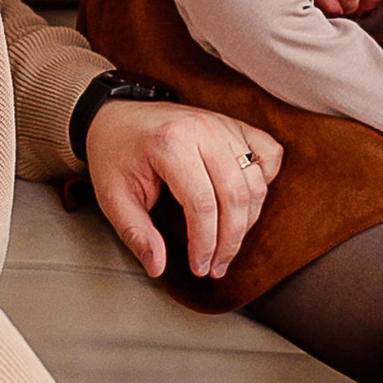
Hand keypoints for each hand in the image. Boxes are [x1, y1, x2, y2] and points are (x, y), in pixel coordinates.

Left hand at [84, 94, 277, 287]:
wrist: (117, 115)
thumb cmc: (115, 155)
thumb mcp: (113, 197)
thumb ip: (136, 233)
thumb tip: (158, 267)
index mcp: (170, 144)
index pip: (202, 205)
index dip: (206, 244)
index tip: (199, 267)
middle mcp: (202, 130)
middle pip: (235, 197)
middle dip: (230, 241)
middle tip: (216, 267)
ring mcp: (222, 124)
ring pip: (255, 181)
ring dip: (248, 221)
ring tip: (228, 245)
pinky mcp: (234, 125)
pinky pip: (269, 153)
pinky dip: (265, 180)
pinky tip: (246, 202)